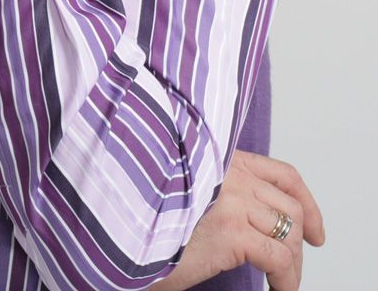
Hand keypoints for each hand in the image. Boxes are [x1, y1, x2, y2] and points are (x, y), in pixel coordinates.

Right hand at [153, 150, 324, 290]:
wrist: (120, 234)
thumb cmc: (148, 216)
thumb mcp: (189, 190)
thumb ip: (223, 189)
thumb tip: (261, 216)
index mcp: (220, 158)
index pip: (282, 175)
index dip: (307, 204)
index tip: (315, 232)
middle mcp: (229, 172)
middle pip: (290, 207)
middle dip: (300, 241)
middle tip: (292, 267)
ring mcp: (231, 198)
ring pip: (289, 234)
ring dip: (293, 265)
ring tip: (282, 283)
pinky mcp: (231, 230)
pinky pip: (279, 259)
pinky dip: (287, 280)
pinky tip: (277, 290)